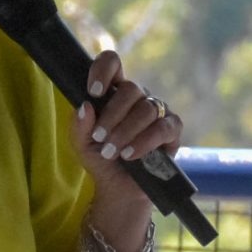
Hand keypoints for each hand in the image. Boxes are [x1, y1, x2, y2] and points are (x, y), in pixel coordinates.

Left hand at [73, 51, 184, 232]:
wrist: (118, 188)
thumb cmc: (100, 159)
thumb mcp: (81, 144)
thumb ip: (79, 125)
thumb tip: (86, 105)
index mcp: (113, 91)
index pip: (112, 63)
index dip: (103, 70)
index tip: (93, 92)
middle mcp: (138, 97)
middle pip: (131, 88)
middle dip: (112, 115)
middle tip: (100, 137)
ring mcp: (157, 112)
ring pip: (146, 109)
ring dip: (126, 131)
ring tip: (112, 152)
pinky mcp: (172, 130)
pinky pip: (163, 128)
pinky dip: (144, 142)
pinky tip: (131, 155)